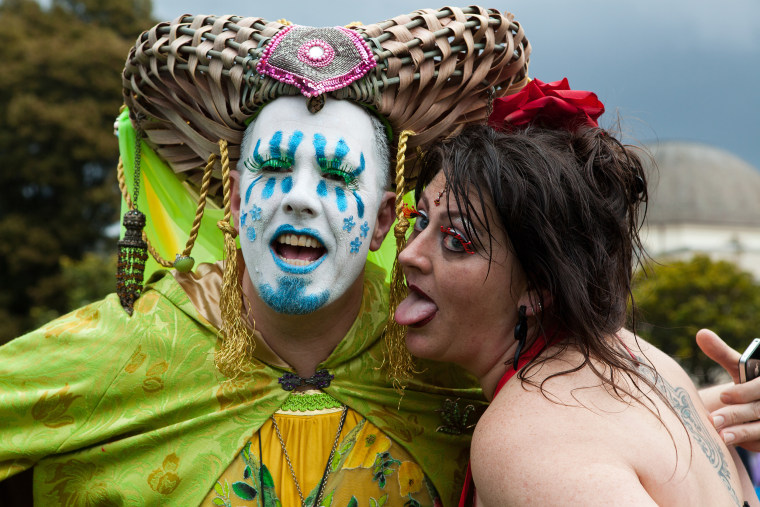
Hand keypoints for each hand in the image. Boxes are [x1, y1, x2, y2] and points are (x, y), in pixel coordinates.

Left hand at [697, 328, 759, 450]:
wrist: (755, 403)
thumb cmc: (747, 382)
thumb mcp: (737, 367)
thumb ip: (721, 352)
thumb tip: (701, 334)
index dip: (745, 392)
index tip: (723, 396)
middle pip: (759, 409)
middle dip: (736, 415)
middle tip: (712, 420)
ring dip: (741, 432)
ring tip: (719, 436)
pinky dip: (746, 441)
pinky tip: (727, 442)